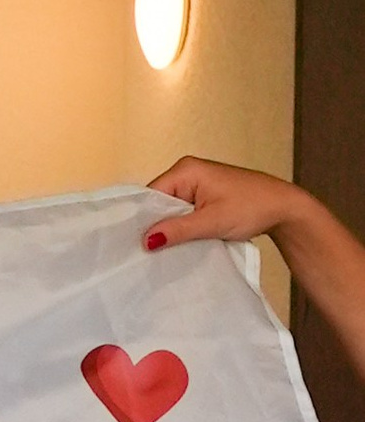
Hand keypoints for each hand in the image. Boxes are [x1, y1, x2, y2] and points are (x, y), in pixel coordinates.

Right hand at [144, 155, 311, 252]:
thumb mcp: (212, 222)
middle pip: (158, 201)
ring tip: (165, 248)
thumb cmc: (253, 207)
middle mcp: (187, 171)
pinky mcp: (204, 194)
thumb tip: (146, 240)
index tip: (136, 244)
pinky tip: (182, 240)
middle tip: (150, 251)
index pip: (150, 195)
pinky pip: (183, 210)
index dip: (143, 219)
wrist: (285, 208)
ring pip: (171, 208)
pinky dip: (182, 225)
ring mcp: (196, 182)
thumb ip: (178, 230)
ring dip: (171, 227)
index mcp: (186, 169)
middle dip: (157, 224)